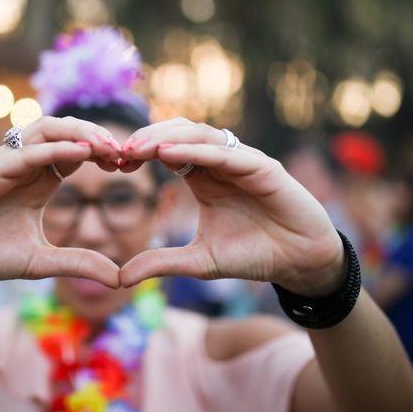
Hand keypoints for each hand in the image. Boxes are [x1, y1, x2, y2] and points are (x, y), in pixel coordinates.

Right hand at [0, 117, 122, 287]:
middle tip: (125, 152)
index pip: (79, 152)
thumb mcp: (41, 261)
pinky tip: (81, 153)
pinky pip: (26, 151)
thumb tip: (119, 278)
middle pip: (67, 132)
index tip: (129, 166)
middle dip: (98, 136)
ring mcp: (7, 163)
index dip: (104, 153)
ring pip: (47, 129)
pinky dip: (54, 149)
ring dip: (80, 132)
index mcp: (41, 180)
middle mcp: (27, 165)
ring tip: (107, 147)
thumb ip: (78, 264)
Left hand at [120, 118, 345, 296]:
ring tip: (138, 149)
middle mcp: (220, 162)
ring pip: (199, 134)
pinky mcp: (262, 167)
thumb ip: (161, 263)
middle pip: (178, 134)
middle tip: (118, 152)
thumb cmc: (253, 254)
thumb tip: (120, 277)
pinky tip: (169, 155)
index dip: (140, 153)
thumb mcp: (198, 261)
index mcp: (203, 176)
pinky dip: (196, 151)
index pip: (166, 150)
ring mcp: (242, 161)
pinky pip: (225, 153)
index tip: (114, 164)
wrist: (298, 263)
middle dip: (147, 138)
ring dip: (166, 138)